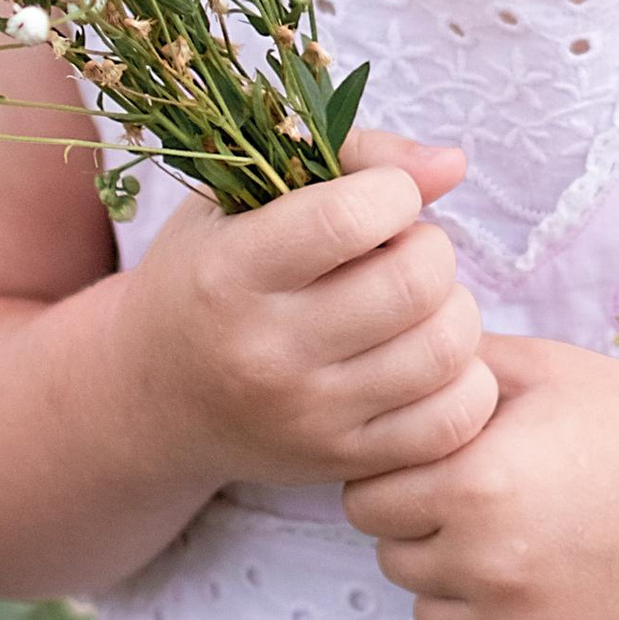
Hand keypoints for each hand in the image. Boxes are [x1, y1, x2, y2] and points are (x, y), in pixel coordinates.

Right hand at [120, 124, 500, 490]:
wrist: (155, 398)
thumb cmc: (208, 275)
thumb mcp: (241, 198)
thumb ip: (348, 158)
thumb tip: (452, 163)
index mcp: (229, 274)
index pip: (350, 218)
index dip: (393, 191)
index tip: (383, 198)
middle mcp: (265, 352)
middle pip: (414, 285)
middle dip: (431, 249)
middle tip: (404, 251)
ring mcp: (308, 417)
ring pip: (444, 351)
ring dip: (453, 310)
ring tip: (418, 304)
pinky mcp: (343, 462)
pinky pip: (452, 421)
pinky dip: (463, 380)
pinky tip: (427, 356)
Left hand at [343, 331, 618, 619]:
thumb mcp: (545, 368)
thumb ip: (456, 366)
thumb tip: (389, 363)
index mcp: (471, 485)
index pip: (366, 501)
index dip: (401, 479)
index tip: (449, 468)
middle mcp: (486, 566)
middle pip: (395, 561)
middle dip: (429, 532)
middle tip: (494, 506)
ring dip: (461, 591)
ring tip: (527, 549)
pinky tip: (543, 600)